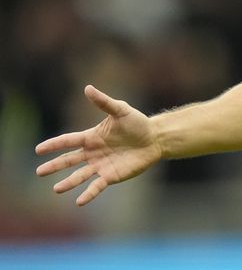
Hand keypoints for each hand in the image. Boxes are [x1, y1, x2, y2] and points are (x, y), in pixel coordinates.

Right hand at [36, 85, 161, 205]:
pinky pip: (97, 186)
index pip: (68, 141)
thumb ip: (104, 102)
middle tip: (39, 172)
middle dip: (55, 166)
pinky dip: (88, 194)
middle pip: (70, 160)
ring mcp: (100, 165)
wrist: (154, 138)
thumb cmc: (137, 123)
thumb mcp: (120, 110)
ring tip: (56, 189)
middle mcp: (93, 153)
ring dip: (68, 183)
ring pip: (80, 175)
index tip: (38, 149)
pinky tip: (79, 201)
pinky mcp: (111, 176)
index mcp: (91, 137)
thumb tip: (87, 88)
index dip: (54, 145)